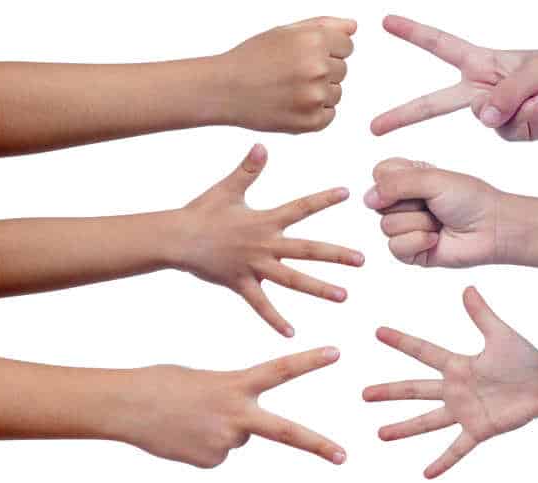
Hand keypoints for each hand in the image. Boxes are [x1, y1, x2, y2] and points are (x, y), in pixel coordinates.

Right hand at [124, 347, 344, 467]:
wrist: (127, 406)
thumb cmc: (165, 384)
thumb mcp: (207, 382)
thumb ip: (233, 402)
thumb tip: (243, 437)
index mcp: (235, 384)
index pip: (280, 370)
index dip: (310, 361)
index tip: (337, 353)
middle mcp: (236, 415)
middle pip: (286, 433)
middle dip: (318, 445)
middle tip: (344, 457)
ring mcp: (224, 442)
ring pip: (237, 437)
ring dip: (219, 429)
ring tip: (190, 418)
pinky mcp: (211, 462)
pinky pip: (218, 453)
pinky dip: (205, 444)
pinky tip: (185, 434)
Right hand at [176, 144, 363, 336]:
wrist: (176, 238)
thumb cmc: (201, 212)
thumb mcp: (227, 188)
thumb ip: (248, 169)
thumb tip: (262, 145)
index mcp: (265, 221)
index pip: (301, 208)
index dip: (323, 199)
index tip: (347, 193)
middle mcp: (265, 244)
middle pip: (307, 250)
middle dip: (336, 255)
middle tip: (362, 260)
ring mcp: (254, 266)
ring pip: (292, 279)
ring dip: (319, 288)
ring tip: (344, 296)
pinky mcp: (241, 283)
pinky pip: (261, 305)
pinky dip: (275, 320)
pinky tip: (292, 333)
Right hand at [220, 16, 355, 132]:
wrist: (226, 90)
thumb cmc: (252, 59)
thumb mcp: (285, 32)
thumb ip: (324, 26)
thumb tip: (353, 27)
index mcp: (314, 41)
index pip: (347, 46)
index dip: (327, 50)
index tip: (306, 56)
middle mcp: (317, 68)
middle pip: (343, 70)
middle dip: (323, 71)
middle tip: (293, 74)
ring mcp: (315, 97)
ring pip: (337, 93)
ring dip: (320, 92)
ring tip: (291, 89)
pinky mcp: (311, 122)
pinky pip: (330, 115)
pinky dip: (315, 112)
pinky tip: (293, 104)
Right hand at [363, 288, 537, 477]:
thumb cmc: (524, 358)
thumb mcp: (500, 334)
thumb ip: (481, 314)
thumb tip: (467, 288)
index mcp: (457, 365)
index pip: (422, 351)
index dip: (400, 341)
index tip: (378, 332)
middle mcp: (454, 389)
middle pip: (414, 390)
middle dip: (389, 392)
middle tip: (364, 394)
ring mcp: (464, 411)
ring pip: (427, 421)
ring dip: (404, 428)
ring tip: (380, 434)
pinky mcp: (478, 429)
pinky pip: (457, 448)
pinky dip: (442, 462)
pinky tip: (426, 474)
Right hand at [364, 158, 500, 267]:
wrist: (492, 228)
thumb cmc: (469, 199)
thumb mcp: (432, 179)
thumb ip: (396, 183)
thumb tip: (367, 199)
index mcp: (407, 179)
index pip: (379, 174)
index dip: (393, 179)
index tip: (420, 181)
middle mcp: (403, 203)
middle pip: (378, 203)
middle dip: (409, 204)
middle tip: (434, 205)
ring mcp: (405, 228)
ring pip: (386, 227)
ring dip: (418, 224)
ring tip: (438, 223)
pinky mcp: (410, 252)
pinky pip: (395, 248)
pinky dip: (418, 241)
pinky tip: (436, 239)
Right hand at [370, 15, 537, 140]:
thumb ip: (508, 92)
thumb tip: (480, 117)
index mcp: (480, 62)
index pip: (440, 45)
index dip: (413, 33)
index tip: (386, 22)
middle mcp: (479, 88)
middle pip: (433, 102)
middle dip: (403, 114)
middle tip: (374, 127)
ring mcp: (491, 112)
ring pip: (482, 118)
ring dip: (514, 107)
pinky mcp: (506, 131)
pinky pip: (505, 130)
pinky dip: (526, 118)